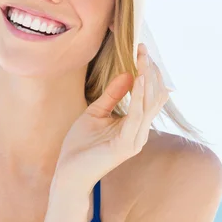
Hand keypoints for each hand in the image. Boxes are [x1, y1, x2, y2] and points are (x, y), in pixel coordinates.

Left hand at [51, 43, 171, 192]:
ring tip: (144, 59)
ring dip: (147, 79)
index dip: (148, 73)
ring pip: (148, 104)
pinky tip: (139, 79)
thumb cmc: (81, 145)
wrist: (68, 171)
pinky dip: (139, 96)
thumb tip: (128, 73)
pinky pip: (136, 115)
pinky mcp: (125, 144)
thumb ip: (112, 95)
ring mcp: (135, 139)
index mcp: (134, 126)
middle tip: (144, 49)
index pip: (149, 96)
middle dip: (149, 72)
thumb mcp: (96, 112)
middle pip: (153, 97)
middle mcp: (140, 132)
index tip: (142, 51)